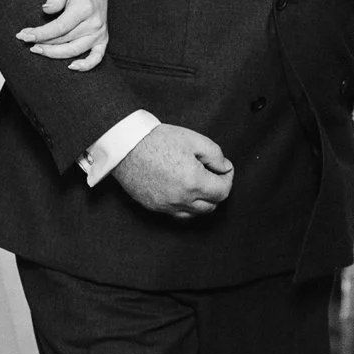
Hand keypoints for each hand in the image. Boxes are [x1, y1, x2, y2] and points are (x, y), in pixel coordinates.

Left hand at [17, 0, 107, 70]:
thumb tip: (46, 9)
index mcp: (85, 9)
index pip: (59, 27)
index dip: (41, 34)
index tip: (25, 35)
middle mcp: (94, 23)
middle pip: (64, 40)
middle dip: (42, 42)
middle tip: (25, 41)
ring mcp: (99, 34)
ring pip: (74, 50)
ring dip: (54, 54)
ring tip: (37, 50)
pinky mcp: (102, 41)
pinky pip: (96, 58)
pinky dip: (86, 65)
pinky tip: (71, 67)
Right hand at [114, 124, 233, 219]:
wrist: (125, 145)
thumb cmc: (158, 140)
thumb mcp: (193, 140)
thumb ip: (215, 155)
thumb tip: (224, 168)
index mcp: (194, 182)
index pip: (223, 191)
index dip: (227, 178)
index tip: (224, 168)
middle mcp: (181, 199)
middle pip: (211, 206)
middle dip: (217, 191)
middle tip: (213, 175)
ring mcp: (166, 205)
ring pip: (194, 213)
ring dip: (201, 201)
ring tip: (198, 184)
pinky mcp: (154, 207)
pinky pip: (176, 213)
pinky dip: (185, 206)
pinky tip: (182, 191)